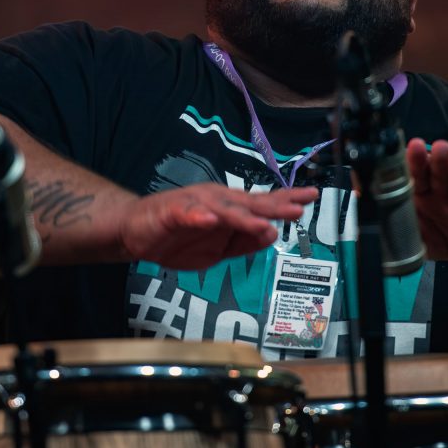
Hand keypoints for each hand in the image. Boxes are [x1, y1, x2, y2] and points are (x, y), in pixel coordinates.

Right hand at [115, 184, 318, 269]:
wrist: (136, 232)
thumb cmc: (179, 237)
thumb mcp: (218, 249)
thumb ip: (243, 243)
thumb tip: (271, 236)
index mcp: (229, 207)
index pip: (262, 203)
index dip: (286, 201)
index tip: (311, 198)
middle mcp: (216, 200)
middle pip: (248, 202)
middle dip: (273, 206)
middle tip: (297, 209)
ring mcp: (195, 204)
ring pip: (223, 209)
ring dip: (243, 216)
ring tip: (262, 223)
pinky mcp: (172, 212)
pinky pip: (187, 214)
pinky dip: (198, 217)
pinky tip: (209, 220)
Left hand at [406, 138, 447, 275]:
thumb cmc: (441, 239)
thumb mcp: (417, 238)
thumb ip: (399, 226)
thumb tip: (377, 214)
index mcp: (424, 193)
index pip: (418, 174)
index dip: (415, 161)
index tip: (413, 147)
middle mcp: (446, 192)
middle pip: (442, 172)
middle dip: (441, 160)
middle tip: (440, 148)